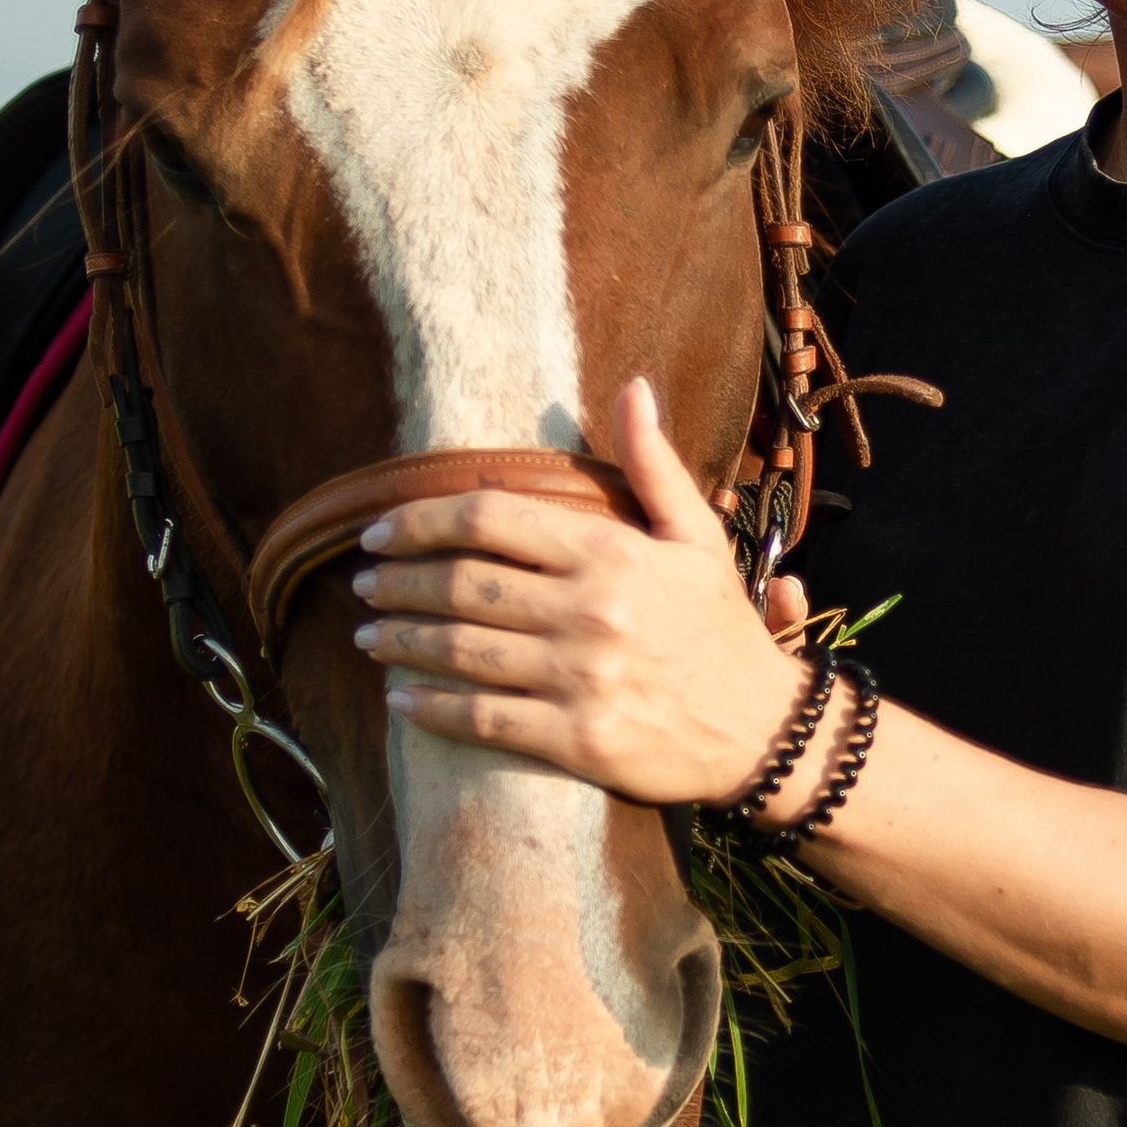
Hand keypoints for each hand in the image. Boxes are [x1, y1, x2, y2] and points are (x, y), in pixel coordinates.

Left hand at [352, 379, 808, 804]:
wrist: (765, 730)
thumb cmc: (720, 630)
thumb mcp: (697, 538)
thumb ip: (654, 464)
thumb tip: (633, 387)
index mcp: (611, 552)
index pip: (490, 518)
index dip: (421, 520)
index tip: (378, 530)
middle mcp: (590, 611)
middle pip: (463, 584)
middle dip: (397, 582)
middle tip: (361, 583)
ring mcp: (582, 678)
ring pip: (462, 652)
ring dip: (401, 641)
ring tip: (367, 636)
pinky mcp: (578, 739)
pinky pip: (484, 721)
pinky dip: (432, 710)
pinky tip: (400, 700)